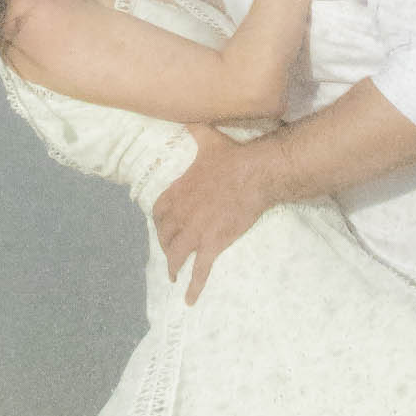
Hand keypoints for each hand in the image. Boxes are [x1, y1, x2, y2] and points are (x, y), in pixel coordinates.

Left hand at [150, 128, 277, 301]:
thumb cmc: (233, 157)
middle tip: (171, 254)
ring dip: (173, 267)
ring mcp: (197, 231)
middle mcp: (182, 213)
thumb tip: (188, 114)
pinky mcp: (213, 244)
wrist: (256, 175)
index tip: (163, 228)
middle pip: (166, 236)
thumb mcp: (208, 138)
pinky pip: (199, 270)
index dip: (160, 222)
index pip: (159, 211)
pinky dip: (193, 287)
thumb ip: (196, 129)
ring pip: (177, 255)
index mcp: (179, 191)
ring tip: (175, 277)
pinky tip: (189, 300)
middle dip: (166, 246)